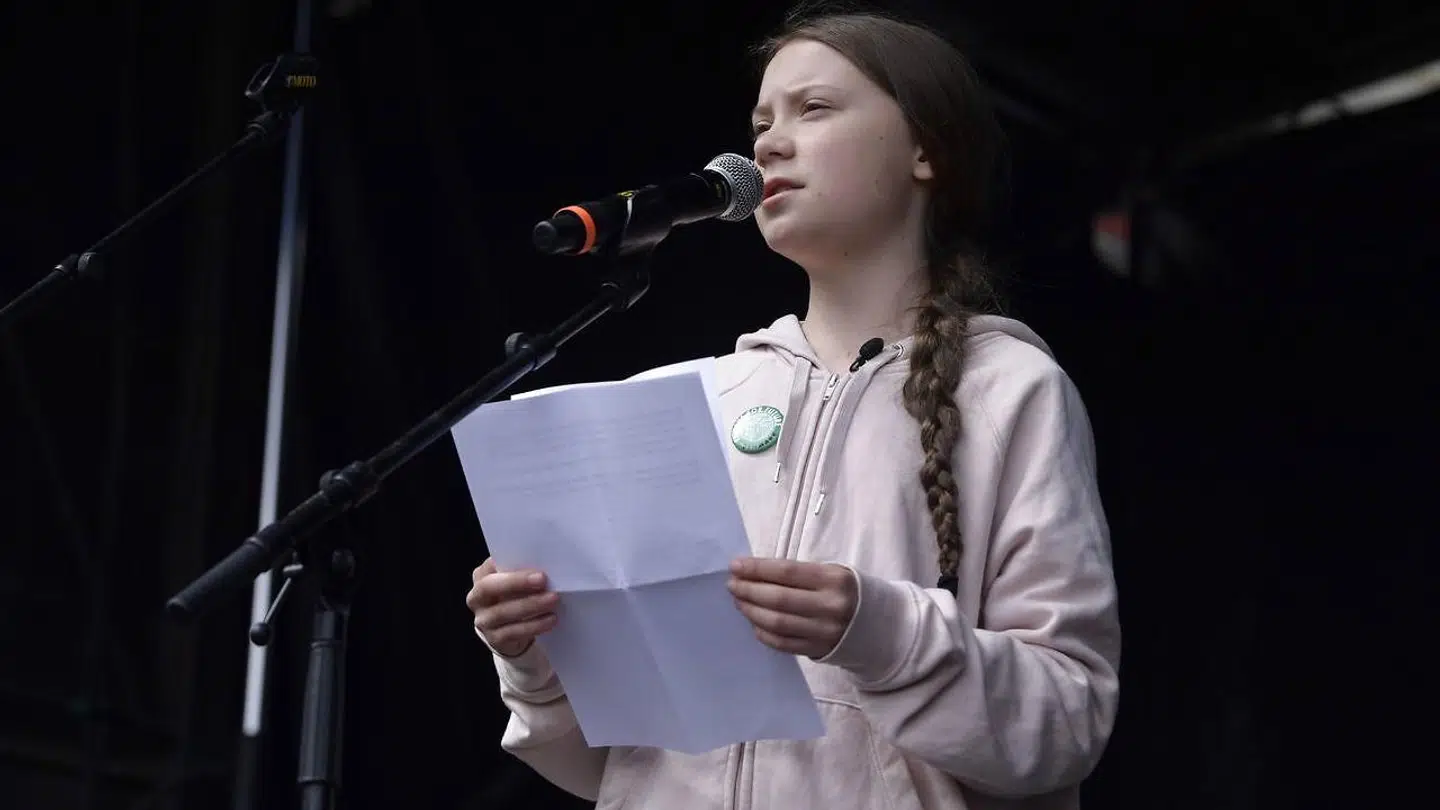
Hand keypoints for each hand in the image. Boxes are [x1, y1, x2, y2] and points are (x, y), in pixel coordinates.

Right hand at [466, 557, 558, 656]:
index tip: (529, 562)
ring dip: (530, 604)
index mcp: (481, 577)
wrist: (510, 630)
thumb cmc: (516, 597)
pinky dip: (534, 625)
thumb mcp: (517, 583)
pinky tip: (551, 619)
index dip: (507, 564)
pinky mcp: (494, 639)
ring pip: (502, 612)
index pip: (488, 566)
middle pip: (488, 587)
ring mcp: (483, 620)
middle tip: (542, 579)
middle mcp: (476, 598)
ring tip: (553, 599)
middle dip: (516, 582)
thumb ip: (522, 573)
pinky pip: (512, 632)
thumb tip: (546, 567)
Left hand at [727, 557, 858, 658]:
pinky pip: (783, 643)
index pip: (786, 573)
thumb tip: (753, 572)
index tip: (735, 565)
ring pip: (777, 623)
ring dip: (751, 611)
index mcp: (834, 580)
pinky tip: (754, 622)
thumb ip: (797, 574)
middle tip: (732, 584)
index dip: (757, 569)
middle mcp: (830, 606)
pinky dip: (763, 632)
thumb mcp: (831, 573)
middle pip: (778, 599)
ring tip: (739, 601)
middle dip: (749, 590)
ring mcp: (824, 631)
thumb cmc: (845, 591)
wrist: (879, 624)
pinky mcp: (818, 649)